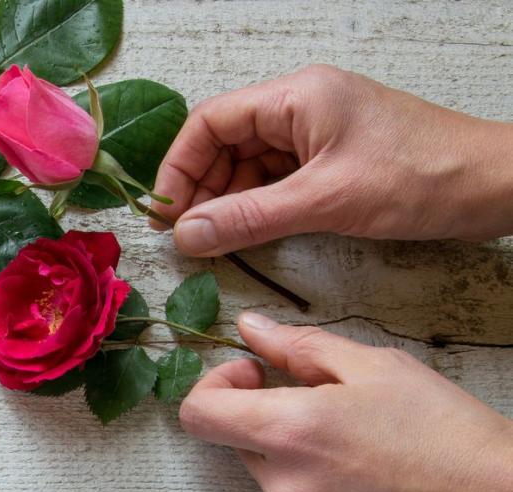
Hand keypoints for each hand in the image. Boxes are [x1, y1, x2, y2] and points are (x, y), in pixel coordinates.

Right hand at [151, 65, 512, 255]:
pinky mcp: (333, 160)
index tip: (165, 212)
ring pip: (249, 166)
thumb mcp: (326, 201)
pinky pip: (277, 181)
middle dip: (201, 189)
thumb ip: (250, 219)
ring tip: (212, 242)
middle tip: (186, 236)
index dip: (180, 166)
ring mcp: (318, 133)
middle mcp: (301, 107)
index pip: (212, 121)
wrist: (495, 185)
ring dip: (227, 202)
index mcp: (296, 96)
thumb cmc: (422, 177)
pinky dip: (257, 208)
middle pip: (225, 143)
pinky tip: (246, 235)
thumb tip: (187, 234)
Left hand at [179, 313, 512, 491]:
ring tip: (374, 475)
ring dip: (308, 479)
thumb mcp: (377, 369)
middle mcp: (284, 489)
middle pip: (247, 451)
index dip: (215, 390)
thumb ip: (301, 348)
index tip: (251, 380)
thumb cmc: (450, 434)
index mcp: (289, 431)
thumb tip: (251, 330)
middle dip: (278, 432)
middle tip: (341, 428)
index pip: (199, 414)